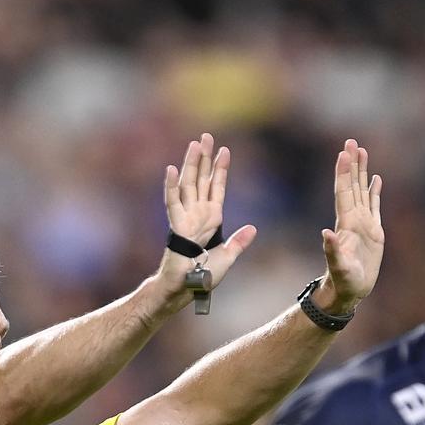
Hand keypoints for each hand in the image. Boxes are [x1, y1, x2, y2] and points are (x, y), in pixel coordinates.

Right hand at [155, 133, 256, 308]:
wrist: (188, 288)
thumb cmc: (204, 276)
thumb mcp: (228, 257)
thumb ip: (239, 242)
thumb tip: (253, 229)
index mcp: (212, 219)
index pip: (217, 188)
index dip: (220, 169)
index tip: (225, 150)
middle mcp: (198, 214)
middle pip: (201, 179)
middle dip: (204, 158)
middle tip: (206, 136)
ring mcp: (186, 218)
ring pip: (188, 184)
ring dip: (191, 164)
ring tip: (194, 144)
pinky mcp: (176, 226)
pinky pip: (172, 202)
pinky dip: (172, 186)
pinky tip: (172, 169)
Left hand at [315, 139, 382, 314]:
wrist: (349, 290)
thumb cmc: (342, 280)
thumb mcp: (337, 267)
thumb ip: (331, 251)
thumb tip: (325, 233)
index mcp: (345, 223)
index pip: (343, 191)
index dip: (343, 172)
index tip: (343, 153)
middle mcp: (353, 218)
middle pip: (352, 184)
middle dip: (352, 163)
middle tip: (351, 141)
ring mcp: (363, 223)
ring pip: (362, 190)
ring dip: (362, 171)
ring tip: (362, 150)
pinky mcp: (373, 232)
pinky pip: (374, 205)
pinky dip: (374, 191)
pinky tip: (376, 179)